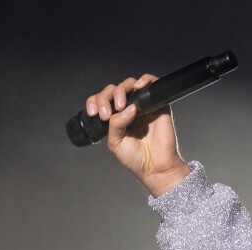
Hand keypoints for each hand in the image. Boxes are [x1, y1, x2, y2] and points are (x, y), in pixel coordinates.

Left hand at [85, 75, 189, 196]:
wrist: (156, 167)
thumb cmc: (136, 158)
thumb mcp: (116, 143)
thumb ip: (115, 124)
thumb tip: (126, 107)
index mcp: (116, 118)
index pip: (102, 101)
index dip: (95, 102)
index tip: (94, 113)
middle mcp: (128, 109)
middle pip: (114, 90)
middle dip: (106, 98)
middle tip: (108, 114)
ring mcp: (142, 105)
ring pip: (129, 84)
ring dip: (121, 90)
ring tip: (120, 105)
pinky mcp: (157, 103)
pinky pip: (151, 82)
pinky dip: (145, 79)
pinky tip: (138, 87)